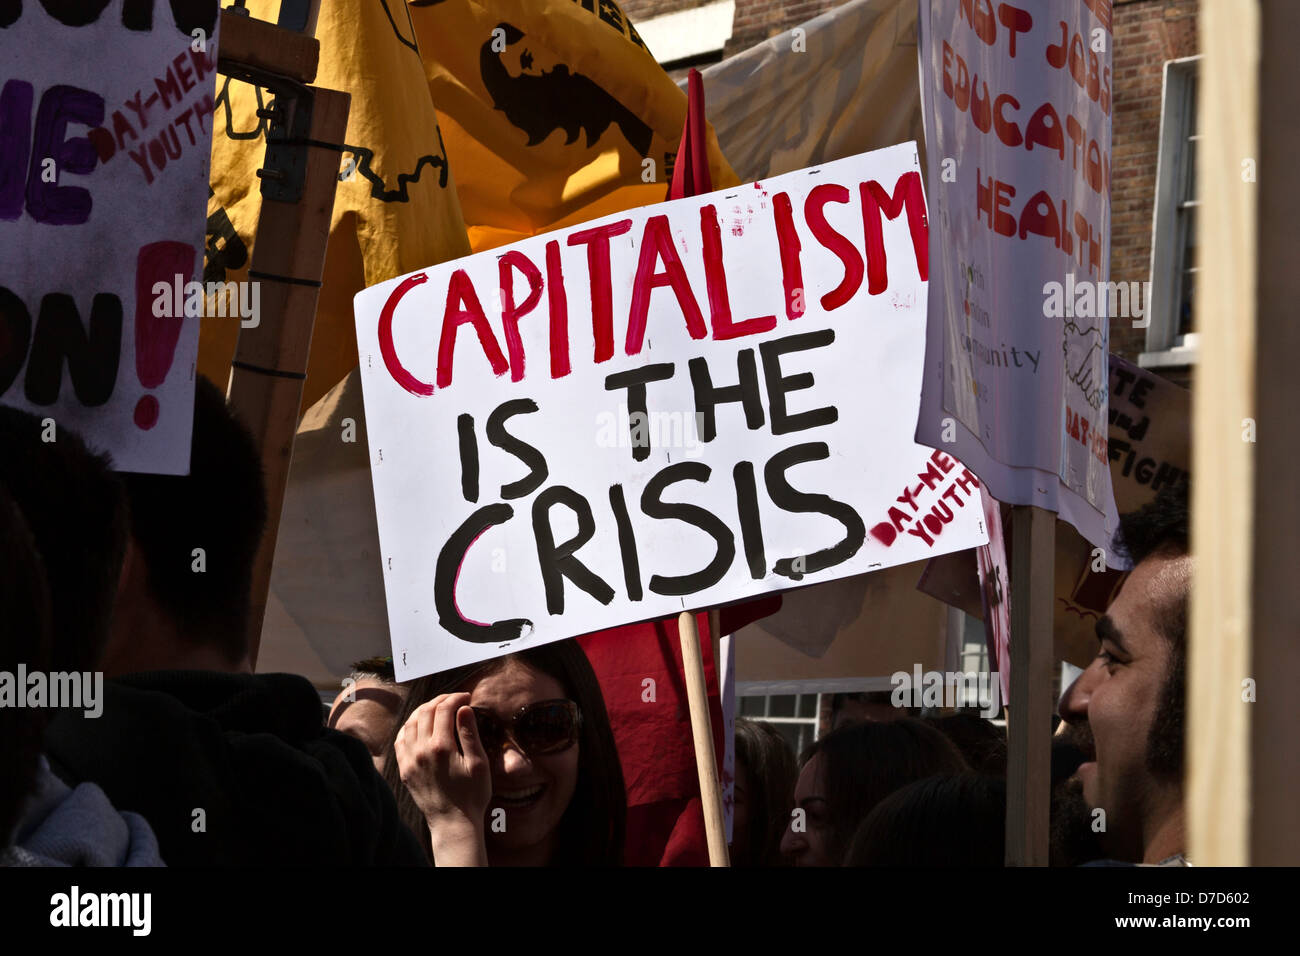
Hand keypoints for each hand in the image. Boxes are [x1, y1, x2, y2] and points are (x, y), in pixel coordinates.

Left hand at [395, 692, 491, 864]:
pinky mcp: (404, 769)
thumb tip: (463, 708)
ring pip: (410, 722)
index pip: (445, 709)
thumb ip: (470, 734)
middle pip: (425, 711)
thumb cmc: (472, 795)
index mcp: (442, 746)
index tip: (467, 697)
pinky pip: (400, 740)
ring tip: (438, 708)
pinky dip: (408, 727)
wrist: (453, 823)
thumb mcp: (479, 764)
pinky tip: (418, 725)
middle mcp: (421, 750)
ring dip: (423, 710)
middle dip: (441, 700)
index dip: (456, 698)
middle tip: (455, 699)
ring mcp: (409, 760)